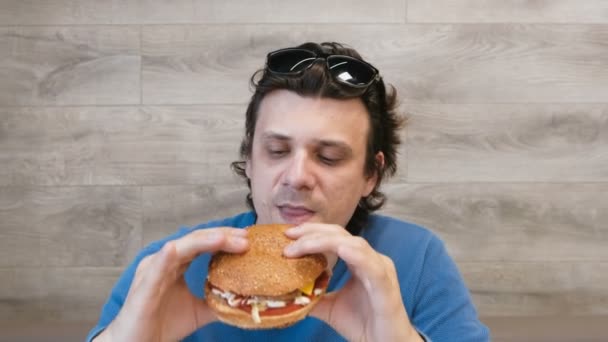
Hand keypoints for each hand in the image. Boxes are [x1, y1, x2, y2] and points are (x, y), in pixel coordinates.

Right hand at [94, 228, 248, 341]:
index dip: (225, 238)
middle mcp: (163, 262)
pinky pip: (154, 271)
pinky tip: (174, 249)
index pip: (203, 243)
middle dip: (221, 236)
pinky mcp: (142, 289)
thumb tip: (244, 299)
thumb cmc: (162, 324)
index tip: (247, 239)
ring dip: (202, 242)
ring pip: (178, 249)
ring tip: (223, 238)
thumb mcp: (199, 311)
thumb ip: (218, 301)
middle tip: (244, 237)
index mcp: (175, 264)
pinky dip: (164, 259)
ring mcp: (151, 272)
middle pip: (195, 240)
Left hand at [284, 223, 422, 341]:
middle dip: (313, 232)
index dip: (311, 232)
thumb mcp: (330, 307)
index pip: (334, 237)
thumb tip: (287, 292)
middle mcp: (370, 259)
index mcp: (359, 260)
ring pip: (354, 244)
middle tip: (289, 235)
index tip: (288, 235)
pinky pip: (372, 266)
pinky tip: (341, 249)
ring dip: (325, 242)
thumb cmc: (363, 324)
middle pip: (341, 234)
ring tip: (302, 245)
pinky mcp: (386, 285)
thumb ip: (312, 296)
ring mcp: (380, 270)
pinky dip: (357, 255)